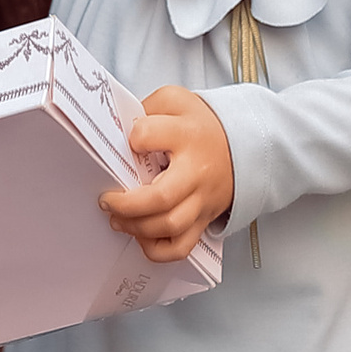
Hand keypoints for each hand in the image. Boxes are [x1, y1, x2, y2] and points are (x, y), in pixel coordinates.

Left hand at [100, 86, 234, 262]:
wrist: (244, 145)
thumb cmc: (200, 125)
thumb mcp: (176, 102)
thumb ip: (147, 109)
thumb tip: (118, 132)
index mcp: (187, 135)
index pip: (149, 135)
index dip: (133, 139)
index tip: (129, 141)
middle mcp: (196, 171)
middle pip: (161, 197)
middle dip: (125, 204)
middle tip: (106, 200)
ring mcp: (202, 199)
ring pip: (169, 226)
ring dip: (136, 227)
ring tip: (117, 219)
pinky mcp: (203, 219)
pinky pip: (181, 247)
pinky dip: (156, 249)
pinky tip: (141, 236)